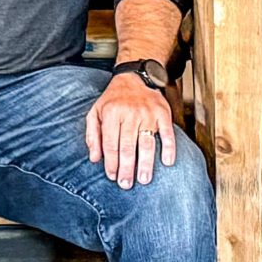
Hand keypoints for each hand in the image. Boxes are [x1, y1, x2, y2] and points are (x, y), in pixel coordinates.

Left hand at [86, 74, 177, 190]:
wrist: (134, 78)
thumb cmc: (113, 99)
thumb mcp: (96, 112)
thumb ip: (92, 135)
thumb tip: (94, 158)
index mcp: (111, 113)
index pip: (110, 143)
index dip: (111, 162)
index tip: (112, 176)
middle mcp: (130, 113)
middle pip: (127, 146)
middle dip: (127, 168)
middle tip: (126, 184)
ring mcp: (147, 113)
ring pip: (146, 142)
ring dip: (146, 163)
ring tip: (144, 179)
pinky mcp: (163, 113)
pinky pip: (167, 133)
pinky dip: (169, 148)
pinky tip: (167, 161)